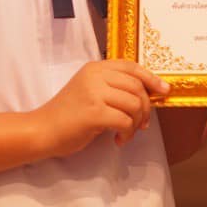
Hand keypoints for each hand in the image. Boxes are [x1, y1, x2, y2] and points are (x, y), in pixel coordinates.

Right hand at [38, 59, 168, 157]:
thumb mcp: (89, 91)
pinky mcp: (93, 112)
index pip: (131, 66)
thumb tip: (146, 95)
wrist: (42, 130)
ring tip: (127, 133)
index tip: (164, 90)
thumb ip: (112, 87)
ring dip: (136, 122)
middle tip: (142, 123)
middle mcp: (95, 75)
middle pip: (137, 86)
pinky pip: (125, 120)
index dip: (151, 78)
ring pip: (134, 104)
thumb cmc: (67, 115)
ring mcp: (94, 92)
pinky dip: (127, 133)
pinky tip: (118, 139)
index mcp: (95, 68)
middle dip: (146, 107)